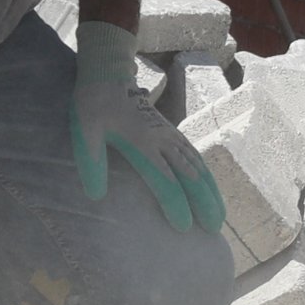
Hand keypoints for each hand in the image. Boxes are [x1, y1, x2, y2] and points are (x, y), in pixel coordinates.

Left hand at [68, 19, 222, 232]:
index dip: (175, 204)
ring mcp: (170, 136)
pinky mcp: (171, 132)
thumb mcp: (84, 131)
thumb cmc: (93, 105)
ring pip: (198, 166)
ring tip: (220, 215)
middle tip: (213, 228)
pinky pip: (195, 155)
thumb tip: (95, 195)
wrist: (108, 76)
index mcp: (142, 143)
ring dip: (211, 191)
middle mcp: (162, 140)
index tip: (183, 227)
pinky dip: (207, 175)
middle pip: (190, 175)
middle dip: (204, 202)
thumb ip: (91, 162)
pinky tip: (210, 188)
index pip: (165, 179)